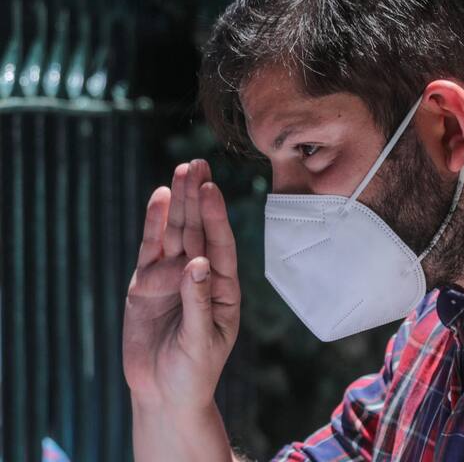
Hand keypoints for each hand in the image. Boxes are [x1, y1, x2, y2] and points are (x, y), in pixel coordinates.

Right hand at [123, 159, 240, 412]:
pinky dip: (154, 225)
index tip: (212, 189)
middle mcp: (199, 275)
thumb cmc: (193, 372)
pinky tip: (159, 198)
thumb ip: (198, 303)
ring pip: (175, 233)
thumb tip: (196, 263)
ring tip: (182, 171)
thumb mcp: (201, 343)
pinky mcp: (146, 285)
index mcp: (222, 288)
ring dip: (178, 203)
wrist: (164, 394)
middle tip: (198, 164)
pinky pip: (151, 249)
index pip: (220, 245)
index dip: (216, 217)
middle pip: (198, 230)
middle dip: (198, 198)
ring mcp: (171, 277)